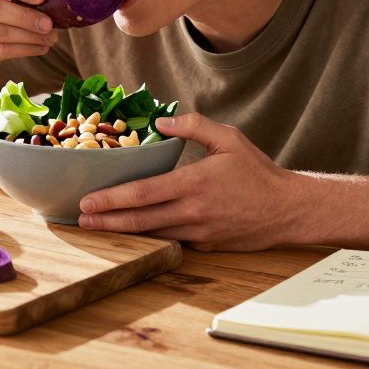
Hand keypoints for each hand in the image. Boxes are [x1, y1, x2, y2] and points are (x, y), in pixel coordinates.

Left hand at [77, 113, 300, 250]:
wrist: (288, 209)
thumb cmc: (257, 171)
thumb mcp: (229, 138)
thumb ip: (194, 126)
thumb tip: (162, 122)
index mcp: (194, 183)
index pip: (143, 194)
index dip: (111, 199)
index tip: (87, 202)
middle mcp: (193, 212)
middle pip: (139, 221)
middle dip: (106, 222)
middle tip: (80, 221)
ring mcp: (199, 233)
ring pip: (152, 235)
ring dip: (122, 233)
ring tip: (97, 228)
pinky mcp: (205, 246)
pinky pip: (171, 242)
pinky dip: (150, 238)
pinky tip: (133, 234)